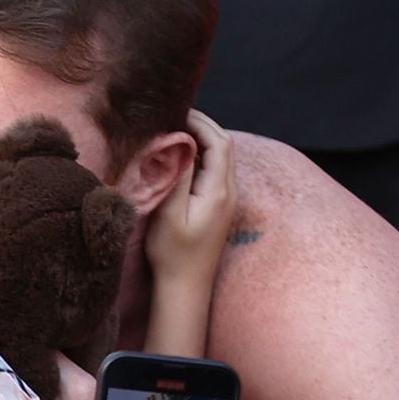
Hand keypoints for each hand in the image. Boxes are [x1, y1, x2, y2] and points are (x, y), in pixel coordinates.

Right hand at [144, 109, 235, 282]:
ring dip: (202, 140)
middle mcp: (229, 192)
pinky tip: (184, 157)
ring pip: (221, 157)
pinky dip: (202, 156)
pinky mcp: (219, 208)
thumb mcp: (169, 213)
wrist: (185, 287)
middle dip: (202, 126)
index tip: (175, 112)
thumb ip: (178, 176)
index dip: (199, 122)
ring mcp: (227, 200)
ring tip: (176, 131)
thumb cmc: (172, 254)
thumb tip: (180, 144)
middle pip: (224, 146)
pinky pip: (216, 171)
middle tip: (175, 116)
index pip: (218, 142)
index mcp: (218, 190)